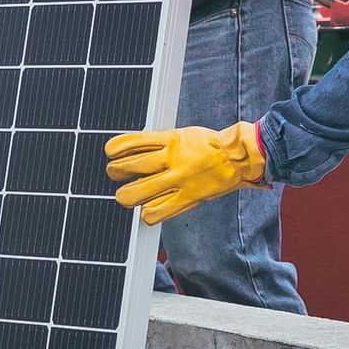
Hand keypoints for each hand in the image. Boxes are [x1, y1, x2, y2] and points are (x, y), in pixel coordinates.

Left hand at [104, 122, 265, 224]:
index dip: (114, 148)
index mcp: (170, 139)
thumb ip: (161, 142)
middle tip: (115, 174)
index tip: (110, 152)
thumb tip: (135, 147)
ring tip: (126, 194)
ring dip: (125, 195)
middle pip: (127, 167)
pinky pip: (156, 212)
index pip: (132, 142)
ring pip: (136, 192)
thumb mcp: (184, 134)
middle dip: (114, 171)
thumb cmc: (210, 145)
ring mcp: (178, 180)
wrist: (239, 157)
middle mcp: (172, 158)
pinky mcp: (187, 198)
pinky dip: (147, 213)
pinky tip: (148, 209)